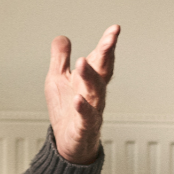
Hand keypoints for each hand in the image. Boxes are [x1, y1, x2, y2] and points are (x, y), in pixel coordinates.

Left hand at [45, 25, 119, 164]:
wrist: (68, 143)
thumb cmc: (66, 110)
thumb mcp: (58, 79)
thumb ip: (60, 59)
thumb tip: (62, 37)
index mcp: (88, 80)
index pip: (100, 59)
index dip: (107, 44)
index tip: (114, 29)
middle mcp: (93, 93)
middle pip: (103, 72)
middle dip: (106, 55)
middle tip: (109, 39)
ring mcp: (91, 110)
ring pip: (95, 93)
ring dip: (90, 77)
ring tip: (83, 62)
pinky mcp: (83, 127)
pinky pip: (85, 118)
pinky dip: (82, 108)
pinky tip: (77, 100)